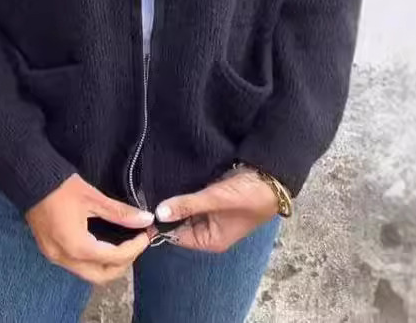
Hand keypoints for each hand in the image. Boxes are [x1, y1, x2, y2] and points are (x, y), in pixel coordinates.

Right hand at [26, 173, 153, 283]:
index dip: (134, 249)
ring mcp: (55, 257)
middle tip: (136, 244)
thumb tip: (145, 219)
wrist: (30, 179)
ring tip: (124, 245)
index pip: (113, 258)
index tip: (146, 235)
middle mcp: (65, 258)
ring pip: (88, 274)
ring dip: (109, 265)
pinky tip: (104, 244)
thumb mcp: (93, 197)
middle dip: (123, 263)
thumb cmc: (61, 186)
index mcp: (76, 245)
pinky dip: (94, 261)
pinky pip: (77, 266)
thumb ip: (119, 212)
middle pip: (101, 276)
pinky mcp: (50, 252)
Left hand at [154, 167, 279, 251]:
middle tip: (146, 193)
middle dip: (167, 209)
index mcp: (211, 240)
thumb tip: (158, 213)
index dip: (161, 224)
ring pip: (185, 209)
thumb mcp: (215, 199)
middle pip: (179, 222)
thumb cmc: (248, 195)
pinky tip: (170, 180)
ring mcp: (210, 214)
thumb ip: (187, 205)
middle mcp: (209, 230)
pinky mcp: (212, 199)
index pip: (177, 236)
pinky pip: (192, 199)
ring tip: (155, 185)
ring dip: (175, 199)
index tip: (144, 209)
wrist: (271, 176)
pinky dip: (184, 192)